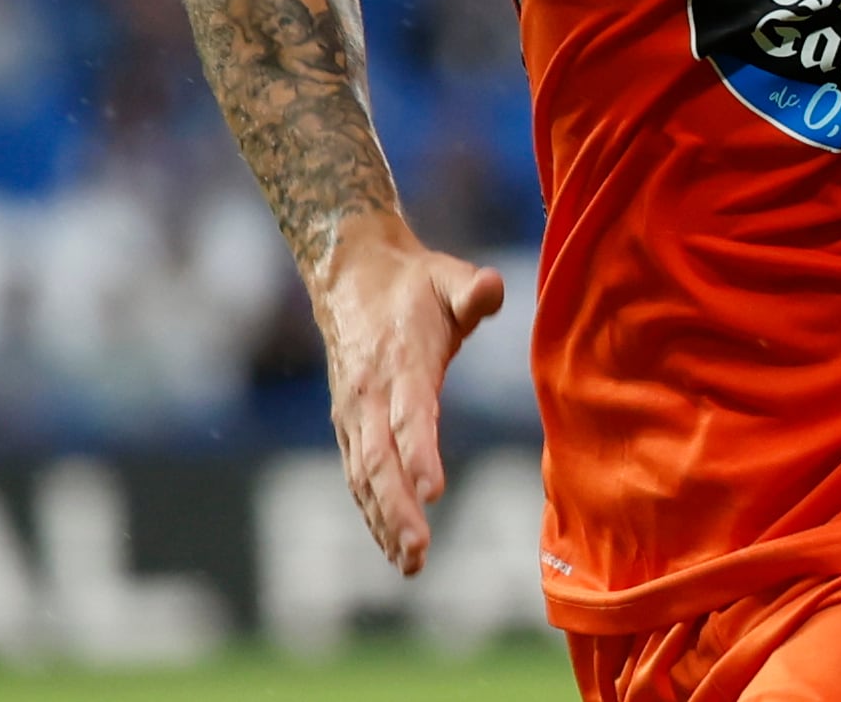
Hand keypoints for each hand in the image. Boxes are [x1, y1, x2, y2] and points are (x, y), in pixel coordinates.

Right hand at [310, 223, 506, 572]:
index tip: (433, 491)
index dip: (418, 454)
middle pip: (381, 460)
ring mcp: (353, 413)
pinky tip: (389, 547)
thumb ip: (471, 289)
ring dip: (384, 522)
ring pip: (364, 477)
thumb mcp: (447, 275)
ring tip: (410, 564)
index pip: (409, 415)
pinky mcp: (349, 425)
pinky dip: (370, 513)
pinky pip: (357, 476)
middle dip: (398, 510)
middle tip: (420, 552)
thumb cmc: (414, 283)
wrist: (351, 277)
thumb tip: (491, 288)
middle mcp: (369, 395)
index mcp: (399, 361)